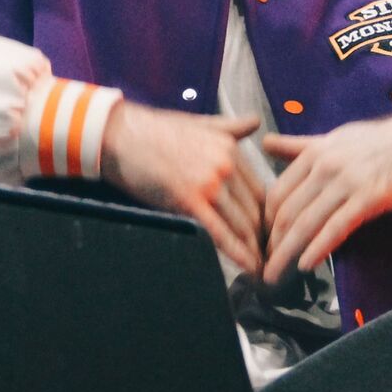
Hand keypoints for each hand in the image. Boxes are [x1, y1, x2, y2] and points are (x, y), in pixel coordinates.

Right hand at [101, 103, 264, 276]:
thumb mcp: (200, 123)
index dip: (266, 216)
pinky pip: (220, 232)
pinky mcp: (189, 200)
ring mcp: (210, 183)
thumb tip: (256, 122)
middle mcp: (226, 165)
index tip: (270, 233)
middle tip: (271, 257)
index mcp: (231, 148)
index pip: (260, 191)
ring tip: (265, 269)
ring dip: (255, 250)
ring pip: (242, 224)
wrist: (121, 135)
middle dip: (264, 238)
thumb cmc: (156, 131)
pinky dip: (239, 253)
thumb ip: (231, 127)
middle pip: (255, 211)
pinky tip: (250, 267)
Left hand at [261, 109, 391, 285]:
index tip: (261, 242)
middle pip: (287, 211)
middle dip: (271, 244)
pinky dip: (318, 248)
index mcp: (314, 152)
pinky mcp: (370, 197)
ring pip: (307, 223)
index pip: (277, 192)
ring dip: (287, 253)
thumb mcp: (336, 138)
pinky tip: (306, 265)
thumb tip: (266, 143)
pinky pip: (337, 227)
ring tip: (275, 275)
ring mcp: (347, 181)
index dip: (264, 222)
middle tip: (262, 266)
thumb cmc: (381, 142)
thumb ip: (300, 146)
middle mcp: (326, 165)